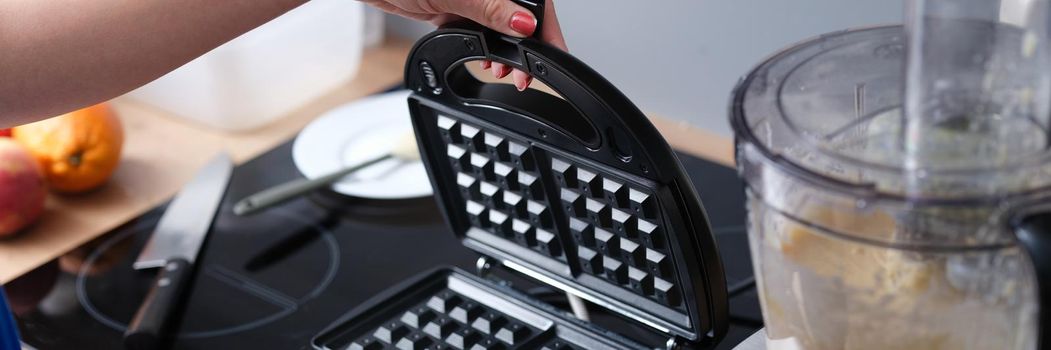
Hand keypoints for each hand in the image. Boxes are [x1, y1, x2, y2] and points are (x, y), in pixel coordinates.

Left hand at [361, 0, 566, 90]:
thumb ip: (491, 10)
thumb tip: (524, 23)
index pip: (534, 2)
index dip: (544, 29)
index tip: (550, 56)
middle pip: (519, 15)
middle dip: (523, 45)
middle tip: (523, 73)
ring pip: (500, 25)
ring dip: (503, 50)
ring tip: (501, 70)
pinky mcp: (455, 6)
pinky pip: (479, 28)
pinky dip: (482, 47)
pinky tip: (482, 60)